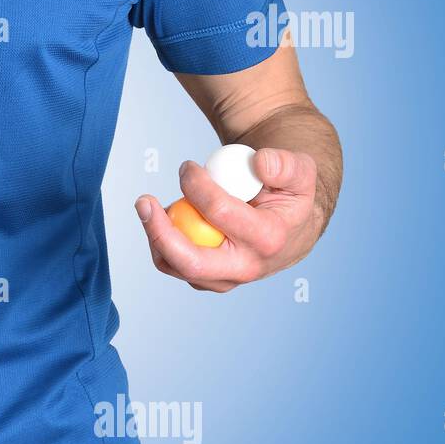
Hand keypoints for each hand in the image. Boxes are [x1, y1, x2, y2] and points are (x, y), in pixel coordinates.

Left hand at [134, 148, 319, 291]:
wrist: (293, 227)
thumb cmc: (291, 195)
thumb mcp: (301, 173)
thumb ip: (286, 164)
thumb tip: (260, 162)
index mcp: (269, 239)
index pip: (220, 213)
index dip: (196, 185)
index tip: (187, 167)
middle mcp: (246, 268)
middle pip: (190, 261)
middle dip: (159, 230)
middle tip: (143, 201)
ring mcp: (226, 279)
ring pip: (175, 266)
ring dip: (156, 235)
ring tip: (153, 207)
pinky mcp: (209, 280)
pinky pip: (174, 265)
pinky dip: (164, 241)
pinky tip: (170, 219)